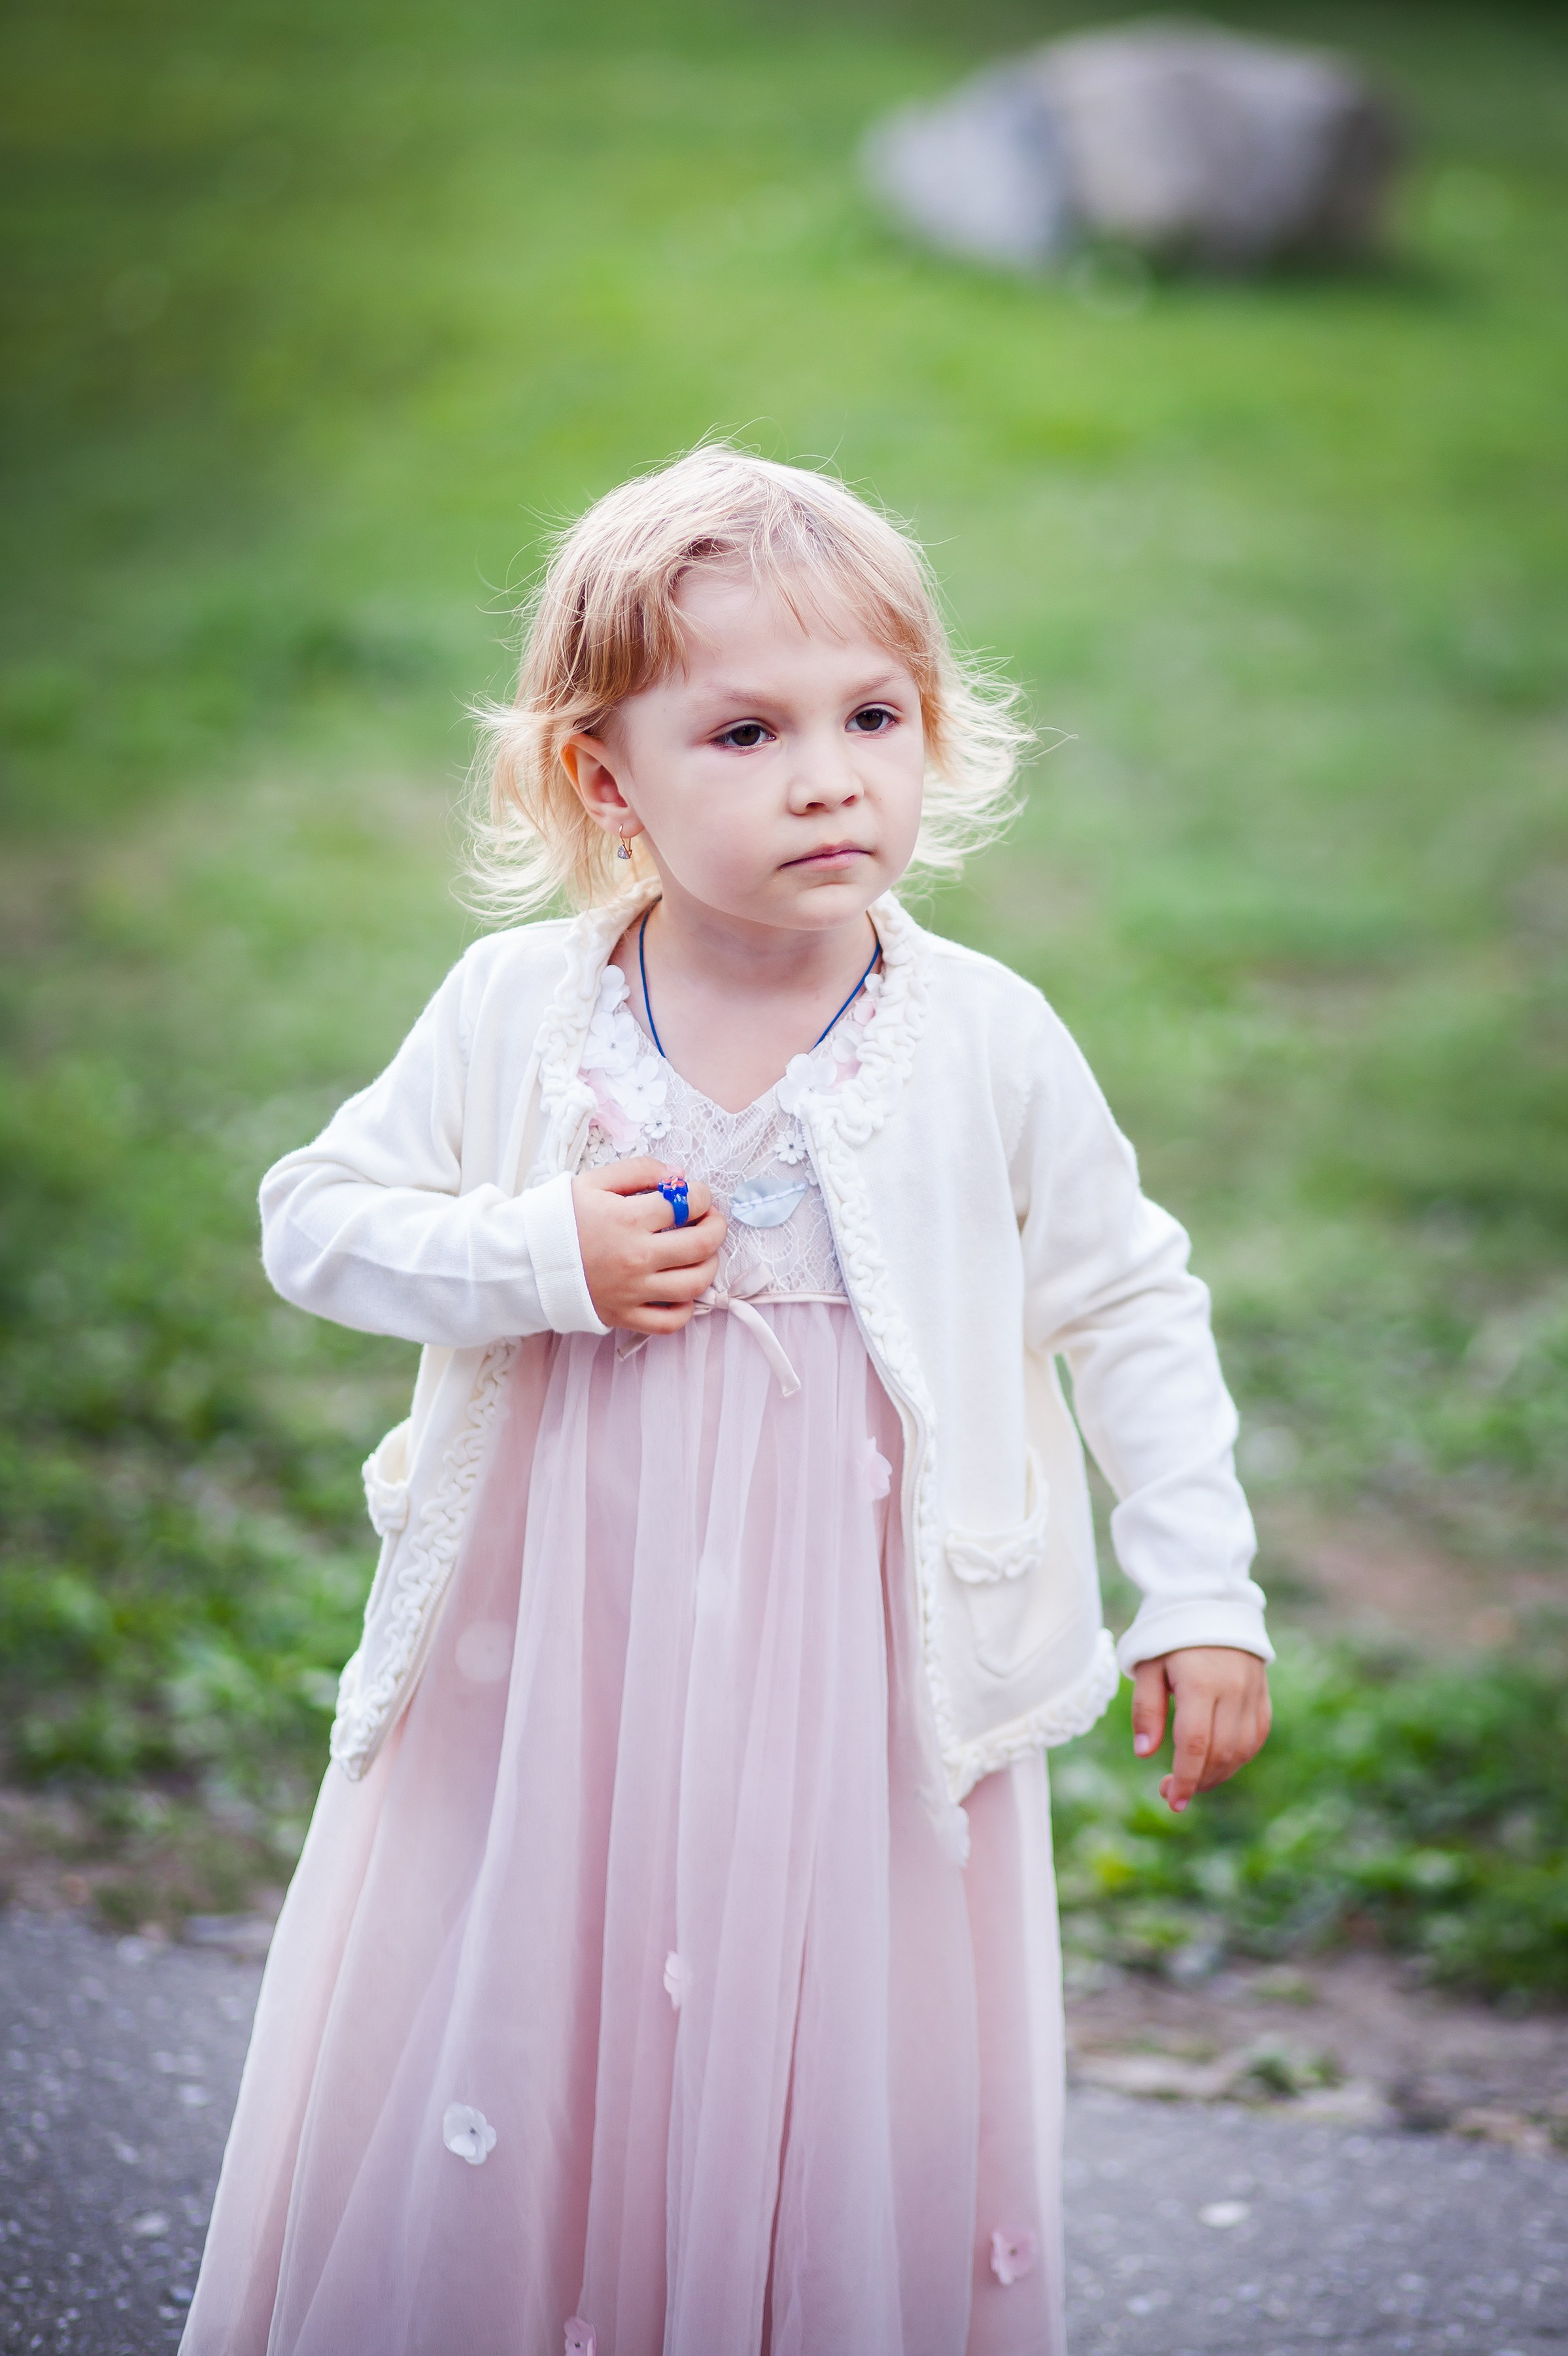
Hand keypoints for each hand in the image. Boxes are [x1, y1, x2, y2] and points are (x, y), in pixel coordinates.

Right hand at [572, 1157, 725, 1333]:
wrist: (524, 1260)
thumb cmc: (560, 1218)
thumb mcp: (594, 1181)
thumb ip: (639, 1171)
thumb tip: (679, 1176)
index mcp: (627, 1220)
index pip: (687, 1205)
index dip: (701, 1195)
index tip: (696, 1195)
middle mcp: (635, 1258)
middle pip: (701, 1245)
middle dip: (716, 1227)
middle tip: (710, 1219)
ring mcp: (632, 1291)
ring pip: (695, 1284)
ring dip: (709, 1264)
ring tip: (701, 1252)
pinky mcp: (624, 1316)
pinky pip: (671, 1321)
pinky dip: (686, 1307)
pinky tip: (681, 1289)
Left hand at [1131, 1647, 1270, 1814]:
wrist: (1210, 1602)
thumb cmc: (1169, 1635)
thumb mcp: (1147, 1665)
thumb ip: (1146, 1709)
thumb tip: (1145, 1753)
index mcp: (1200, 1682)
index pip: (1194, 1743)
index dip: (1184, 1778)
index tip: (1171, 1800)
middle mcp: (1232, 1689)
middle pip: (1221, 1752)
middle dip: (1197, 1781)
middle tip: (1172, 1793)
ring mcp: (1252, 1692)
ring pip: (1242, 1750)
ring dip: (1218, 1774)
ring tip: (1192, 1782)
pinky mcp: (1262, 1694)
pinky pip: (1255, 1736)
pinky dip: (1238, 1757)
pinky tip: (1217, 1764)